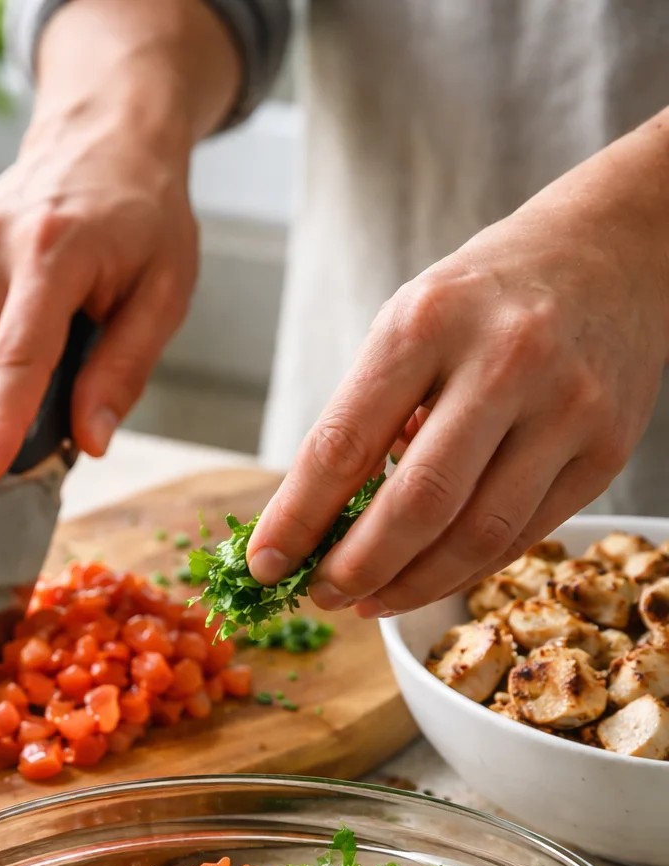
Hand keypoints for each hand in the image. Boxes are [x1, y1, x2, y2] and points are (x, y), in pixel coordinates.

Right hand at [0, 0, 239, 489]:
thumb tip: (89, 442)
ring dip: (3, 383)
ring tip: (49, 329)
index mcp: (51, 250)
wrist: (98, 143)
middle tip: (72, 381)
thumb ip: (125, 372)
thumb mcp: (165, 294)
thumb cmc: (139, 220)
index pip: (16, 359)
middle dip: (19, 415)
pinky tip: (16, 317)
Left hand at [248, 108, 668, 616]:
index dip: (297, 518)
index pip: (344, 443)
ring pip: (475, 535)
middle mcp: (505, 361)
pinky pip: (522, 537)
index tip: (264, 564)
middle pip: (416, 503)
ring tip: (368, 599)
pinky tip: (427, 577)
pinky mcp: (606, 451)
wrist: (615, 251)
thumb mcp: (411, 321)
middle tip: (321, 593)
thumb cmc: (488, 297)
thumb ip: (365, 415)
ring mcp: (566, 409)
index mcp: (429, 321)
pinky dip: (464, 570)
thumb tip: (312, 525)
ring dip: (410, 586)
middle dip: (355, 567)